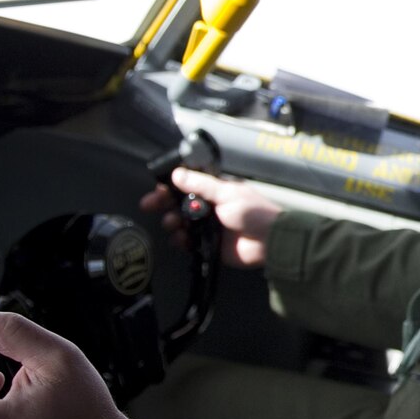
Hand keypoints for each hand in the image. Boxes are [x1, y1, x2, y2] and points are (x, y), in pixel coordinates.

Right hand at [139, 167, 281, 268]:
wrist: (269, 241)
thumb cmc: (253, 212)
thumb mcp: (227, 193)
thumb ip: (201, 184)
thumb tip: (176, 173)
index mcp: (215, 192)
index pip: (186, 186)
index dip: (169, 188)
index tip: (156, 191)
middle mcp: (208, 208)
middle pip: (178, 205)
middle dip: (164, 205)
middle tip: (150, 206)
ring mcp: (206, 227)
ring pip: (180, 224)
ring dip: (172, 222)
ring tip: (173, 223)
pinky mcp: (207, 245)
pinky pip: (187, 243)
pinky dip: (181, 241)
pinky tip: (181, 239)